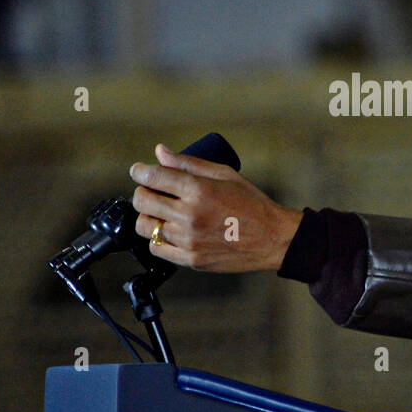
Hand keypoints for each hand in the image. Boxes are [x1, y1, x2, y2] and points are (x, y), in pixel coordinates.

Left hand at [129, 143, 302, 271]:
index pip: (152, 177)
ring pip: (145, 226)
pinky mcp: (190, 259)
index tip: (139, 170)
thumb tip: (160, 152)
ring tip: (162, 212)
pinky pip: (156, 248)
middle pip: (143, 201)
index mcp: (198, 190)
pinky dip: (157, 238)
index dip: (140, 171)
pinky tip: (170, 230)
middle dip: (143, 191)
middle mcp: (189, 215)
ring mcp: (188, 240)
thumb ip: (189, 164)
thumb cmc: (251, 204)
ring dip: (148, 215)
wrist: (272, 239)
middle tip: (153, 191)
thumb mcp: (224, 174)